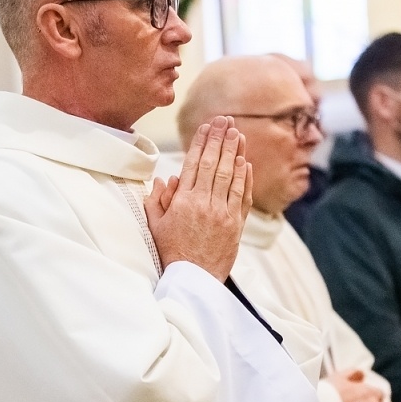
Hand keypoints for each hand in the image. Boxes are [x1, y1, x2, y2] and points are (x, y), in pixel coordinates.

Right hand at [145, 118, 251, 281]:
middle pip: (214, 164)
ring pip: (231, 176)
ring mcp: (223, 213)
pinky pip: (243, 196)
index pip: (194, 163)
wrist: (193, 281)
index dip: (201, 142)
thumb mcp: (155, 226)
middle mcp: (204, 203)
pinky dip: (245, 178)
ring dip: (235, 152)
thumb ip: (158, 201)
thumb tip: (166, 178)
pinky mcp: (236, 225)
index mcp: (183, 202)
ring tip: (238, 133)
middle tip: (226, 120)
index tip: (207, 126)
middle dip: (220, 139)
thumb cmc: (171, 254)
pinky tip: (245, 162)